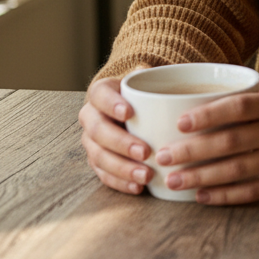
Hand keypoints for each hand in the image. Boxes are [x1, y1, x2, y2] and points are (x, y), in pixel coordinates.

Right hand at [79, 76, 152, 194]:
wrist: (132, 107)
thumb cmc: (143, 92)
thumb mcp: (147, 78)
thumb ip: (155, 75)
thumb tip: (167, 71)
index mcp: (100, 92)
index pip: (100, 95)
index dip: (111, 104)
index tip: (129, 113)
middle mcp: (90, 117)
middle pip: (98, 131)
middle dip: (121, 143)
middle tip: (145, 151)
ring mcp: (91, 142)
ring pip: (99, 157)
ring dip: (122, 168)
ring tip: (145, 175)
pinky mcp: (97, 162)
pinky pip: (104, 175)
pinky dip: (121, 183)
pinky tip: (138, 187)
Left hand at [155, 90, 258, 204]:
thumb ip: (244, 105)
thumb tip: (191, 110)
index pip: (240, 106)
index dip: (209, 114)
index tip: (180, 122)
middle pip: (232, 141)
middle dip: (193, 150)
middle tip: (163, 156)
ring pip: (238, 169)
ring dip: (201, 176)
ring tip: (174, 180)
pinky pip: (253, 190)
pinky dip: (225, 195)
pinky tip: (202, 195)